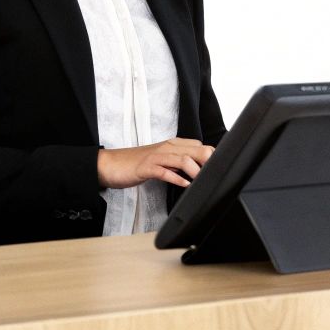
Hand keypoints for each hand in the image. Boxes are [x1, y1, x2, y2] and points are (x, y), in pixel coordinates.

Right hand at [97, 138, 212, 188]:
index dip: (212, 158)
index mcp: (174, 144)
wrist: (112, 164)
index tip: (218, 171)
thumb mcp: (164, 160)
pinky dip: (177, 178)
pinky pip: (165, 172)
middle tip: (214, 176)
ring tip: (201, 182)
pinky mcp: (146, 167)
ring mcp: (157, 156)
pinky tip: (184, 184)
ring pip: (183, 159)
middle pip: (197, 150)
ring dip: (196, 171)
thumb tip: (199, 169)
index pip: (201, 146)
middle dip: (209, 163)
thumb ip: (180, 162)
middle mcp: (167, 147)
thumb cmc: (138, 163)